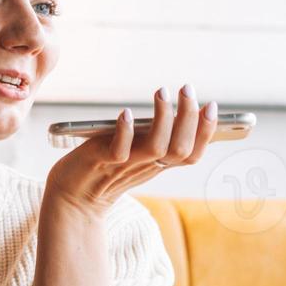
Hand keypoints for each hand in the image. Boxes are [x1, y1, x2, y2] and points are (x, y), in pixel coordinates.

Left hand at [44, 84, 217, 218]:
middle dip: (189, 117)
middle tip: (187, 89)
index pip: (193, 154)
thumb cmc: (108, 166)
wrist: (74, 196)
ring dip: (163, 118)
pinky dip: (124, 131)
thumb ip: (157, 136)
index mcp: (159, 164)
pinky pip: (119, 150)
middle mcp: (147, 166)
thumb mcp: (138, 152)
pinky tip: (125, 112)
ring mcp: (126, 165)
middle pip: (180, 149)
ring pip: (157, 148)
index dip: (206, 132)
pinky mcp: (103, 162)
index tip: (212, 106)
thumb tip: (180, 108)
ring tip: (162, 91)